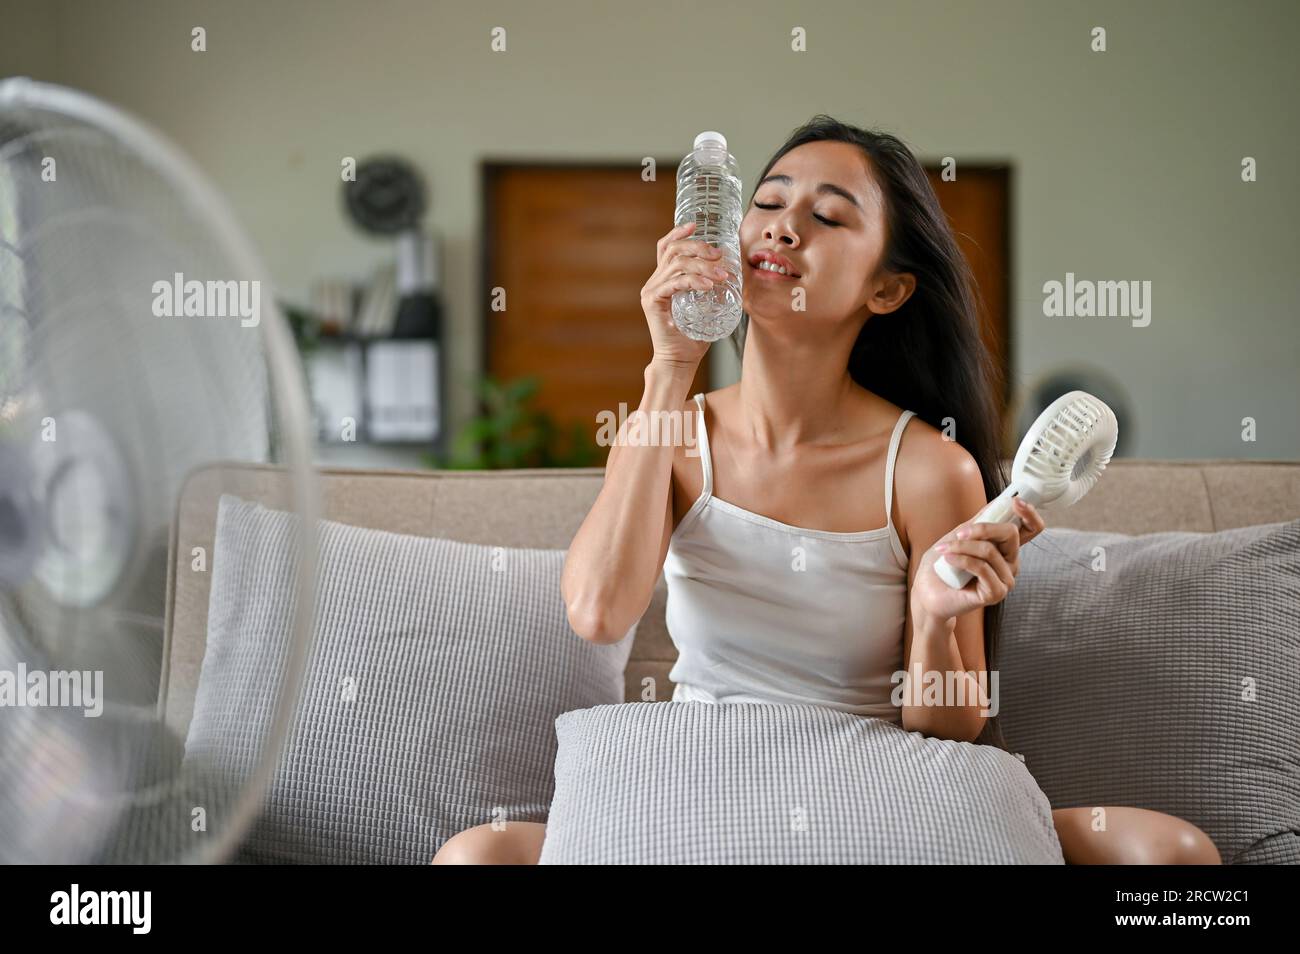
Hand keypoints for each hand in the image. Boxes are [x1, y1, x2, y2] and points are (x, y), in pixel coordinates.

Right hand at [640, 221, 724, 370]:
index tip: (696, 226)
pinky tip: (708, 285)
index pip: (667, 247)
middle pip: (674, 250)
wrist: (680, 361)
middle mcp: (654, 281)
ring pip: (677, 264)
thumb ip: (712, 289)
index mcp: (664, 279)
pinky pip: (675, 282)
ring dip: (703, 266)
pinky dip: (693, 281)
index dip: (679, 233)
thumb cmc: (694, 336)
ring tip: (722, 275)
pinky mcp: (652, 301)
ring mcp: (651, 290)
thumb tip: (734, 273)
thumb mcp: (705, 306)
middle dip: (699, 247)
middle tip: (719, 255)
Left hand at [910, 497, 1046, 624]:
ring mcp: (1005, 579)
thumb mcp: (959, 537)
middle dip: (982, 528)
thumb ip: (978, 522)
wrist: (928, 593)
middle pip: (1011, 534)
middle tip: (959, 533)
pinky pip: (981, 567)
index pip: (1031, 529)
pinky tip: (947, 559)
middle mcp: (1010, 563)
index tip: (1015, 501)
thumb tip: (996, 502)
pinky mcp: (996, 593)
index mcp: (1005, 548)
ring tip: (943, 550)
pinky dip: (961, 559)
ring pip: (989, 550)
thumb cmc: (942, 565)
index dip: (1029, 514)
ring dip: (962, 546)